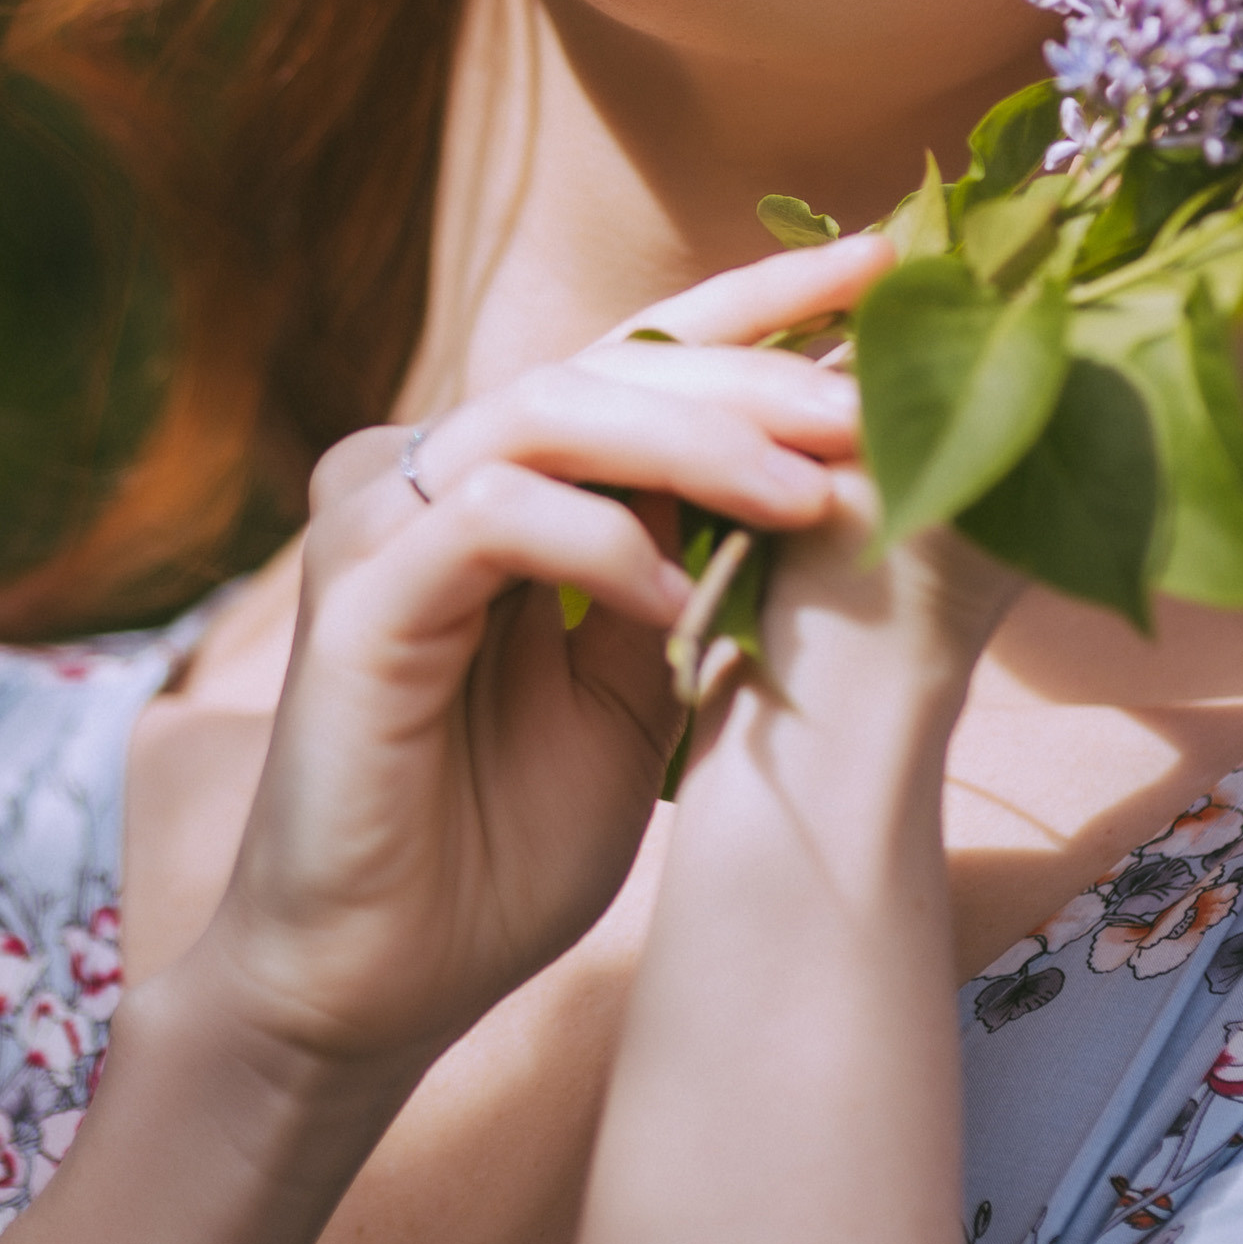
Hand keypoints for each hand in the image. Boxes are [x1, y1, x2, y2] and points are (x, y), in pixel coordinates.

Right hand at [172, 234, 894, 1090]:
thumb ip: (693, 560)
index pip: (639, 348)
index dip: (761, 299)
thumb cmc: (505, 834)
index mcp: (504, 473)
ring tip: (807, 494)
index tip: (885, 263)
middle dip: (752, 372)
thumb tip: (824, 456)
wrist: (381, 980)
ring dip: (695, 444)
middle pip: (608, 363)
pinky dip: (598, 544)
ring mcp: (381, 519)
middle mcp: (430, 466)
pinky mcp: (358, 592)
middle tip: (869, 399)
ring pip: (552, 411)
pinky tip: (673, 603)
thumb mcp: (640, 675)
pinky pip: (492, 517)